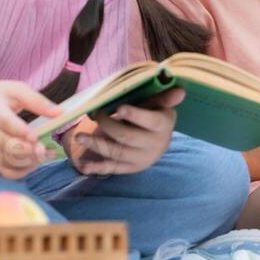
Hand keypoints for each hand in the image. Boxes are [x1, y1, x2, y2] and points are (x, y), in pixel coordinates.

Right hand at [0, 81, 60, 179]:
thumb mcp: (14, 89)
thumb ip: (36, 101)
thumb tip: (59, 112)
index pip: (5, 122)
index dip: (20, 131)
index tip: (35, 136)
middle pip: (4, 145)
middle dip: (27, 150)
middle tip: (45, 149)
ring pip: (3, 160)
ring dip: (26, 162)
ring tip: (44, 156)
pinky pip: (0, 170)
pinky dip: (17, 171)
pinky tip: (32, 165)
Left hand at [65, 88, 182, 175]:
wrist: (158, 141)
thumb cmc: (154, 115)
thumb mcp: (160, 105)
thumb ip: (164, 97)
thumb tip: (180, 91)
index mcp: (163, 126)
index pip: (150, 121)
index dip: (135, 115)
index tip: (120, 108)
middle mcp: (154, 145)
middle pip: (128, 137)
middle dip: (108, 126)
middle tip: (96, 115)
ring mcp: (141, 159)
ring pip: (116, 152)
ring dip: (96, 145)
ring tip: (79, 137)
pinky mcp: (130, 168)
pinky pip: (112, 169)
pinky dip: (97, 167)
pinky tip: (84, 165)